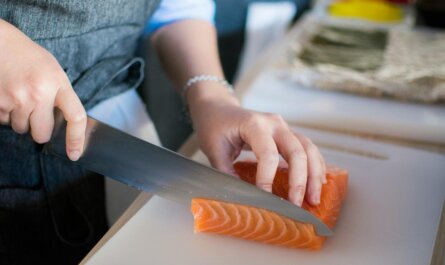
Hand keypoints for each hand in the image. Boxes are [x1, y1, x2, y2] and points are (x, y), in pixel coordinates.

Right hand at [0, 19, 85, 160]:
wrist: (0, 42)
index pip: (76, 117)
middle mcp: (38, 93)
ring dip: (21, 119)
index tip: (75, 154)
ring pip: (21, 129)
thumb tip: (63, 126)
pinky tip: (7, 95)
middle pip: (42, 134)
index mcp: (58, 82)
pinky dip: (5, 113)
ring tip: (19, 95)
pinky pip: (4, 121)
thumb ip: (60, 96)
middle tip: (36, 112)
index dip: (77, 139)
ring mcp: (16, 99)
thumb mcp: (53, 71)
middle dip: (39, 129)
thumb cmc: (29, 57)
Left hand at [188, 84, 325, 205]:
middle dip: (300, 180)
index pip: (267, 154)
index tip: (265, 198)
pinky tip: (317, 183)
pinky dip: (315, 165)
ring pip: (308, 148)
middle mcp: (273, 123)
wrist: (218, 108)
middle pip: (297, 150)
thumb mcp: (213, 149)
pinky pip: (308, 148)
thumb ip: (226, 172)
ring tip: (314, 198)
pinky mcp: (287, 133)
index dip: (268, 178)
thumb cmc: (213, 127)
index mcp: (253, 124)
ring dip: (314, 174)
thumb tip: (242, 197)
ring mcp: (283, 126)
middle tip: (298, 204)